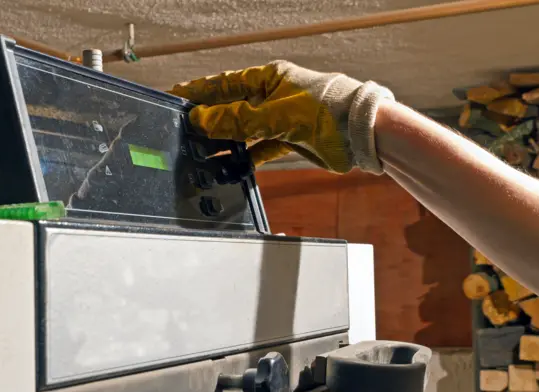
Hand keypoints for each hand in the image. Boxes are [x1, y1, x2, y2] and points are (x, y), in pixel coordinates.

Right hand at [168, 60, 393, 173]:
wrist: (360, 133)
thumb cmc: (327, 110)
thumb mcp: (276, 114)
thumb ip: (238, 119)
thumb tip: (203, 119)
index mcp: (269, 79)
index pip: (225, 84)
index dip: (200, 91)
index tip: (178, 96)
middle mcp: (272, 97)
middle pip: (232, 108)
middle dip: (209, 119)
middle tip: (185, 130)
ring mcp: (280, 119)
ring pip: (244, 131)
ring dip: (226, 141)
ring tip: (203, 151)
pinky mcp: (289, 140)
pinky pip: (260, 148)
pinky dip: (247, 157)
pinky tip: (232, 165)